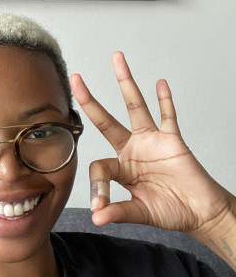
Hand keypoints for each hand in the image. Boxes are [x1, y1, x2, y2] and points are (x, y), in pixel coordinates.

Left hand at [70, 52, 235, 267]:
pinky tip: (159, 83)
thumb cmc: (171, 211)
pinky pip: (168, 115)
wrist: (200, 211)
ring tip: (117, 59)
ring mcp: (151, 141)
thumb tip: (98, 217)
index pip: (100, 167)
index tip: (100, 205)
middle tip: (75, 79)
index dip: (98, 186)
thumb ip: (120, 211)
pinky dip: (165, 100)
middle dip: (90, 100)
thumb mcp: (141, 213)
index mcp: (121, 168)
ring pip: (135, 105)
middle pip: (106, 120)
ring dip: (126, 82)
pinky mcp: (173, 139)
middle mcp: (132, 149)